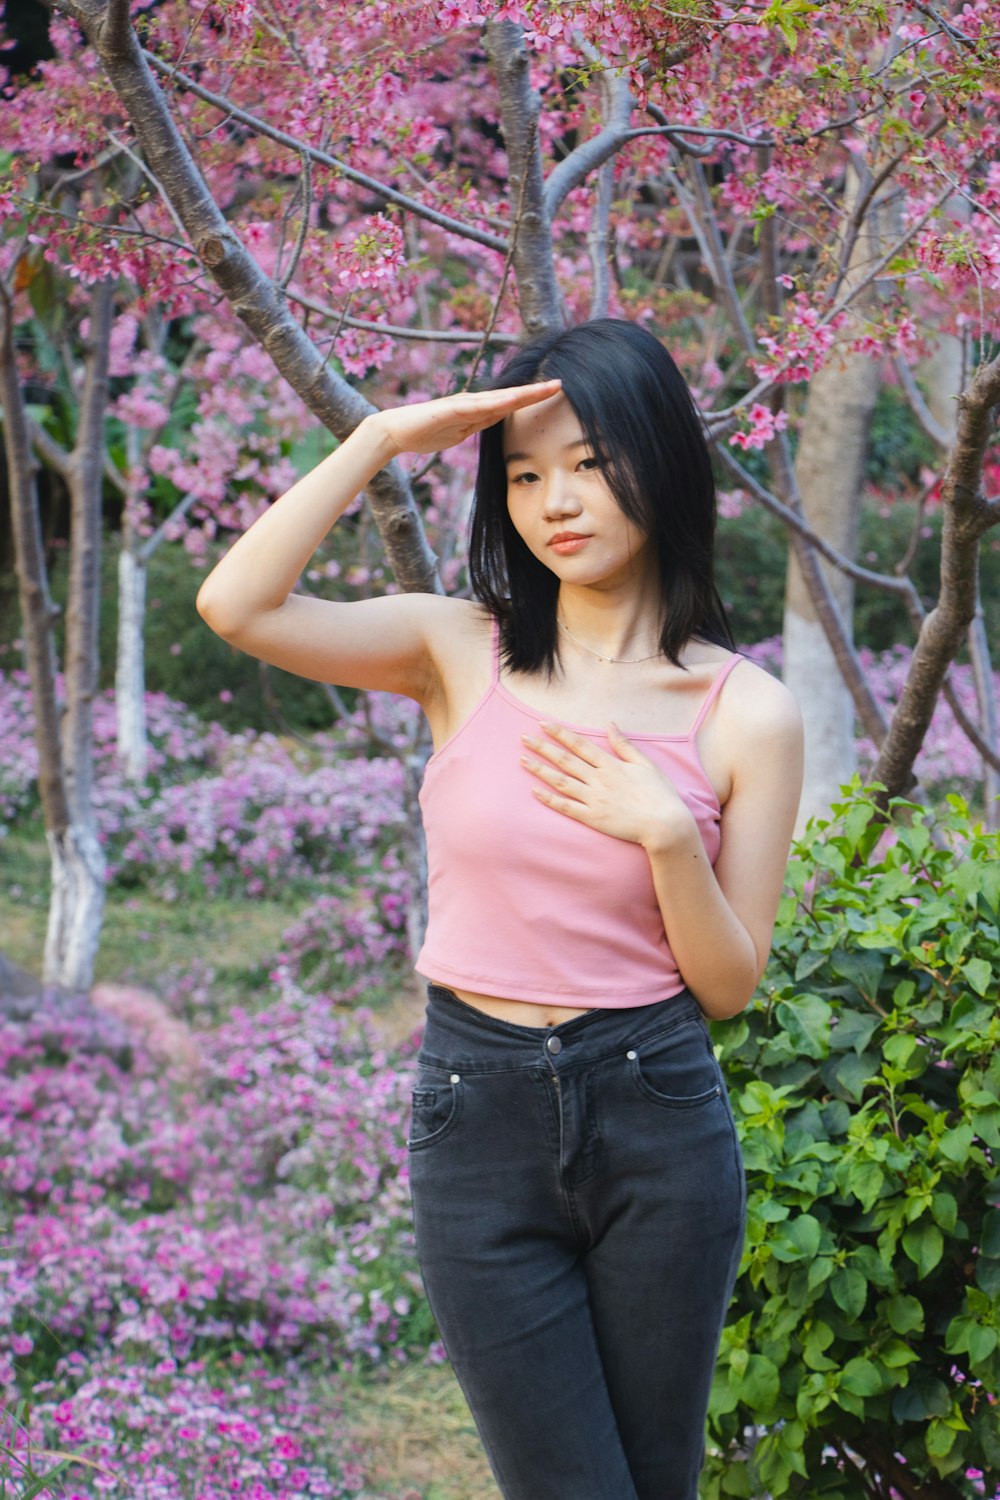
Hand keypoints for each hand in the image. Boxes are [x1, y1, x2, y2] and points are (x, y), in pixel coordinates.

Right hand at [365, 379, 561, 458]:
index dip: (532, 399)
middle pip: (510, 397)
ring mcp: (461, 405)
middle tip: (560, 384)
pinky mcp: (449, 410)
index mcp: (476, 411)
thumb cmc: (424, 432)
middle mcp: (472, 402)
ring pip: (498, 398)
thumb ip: (476, 426)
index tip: (554, 393)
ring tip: (545, 389)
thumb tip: (494, 422)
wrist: (394, 432)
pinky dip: (495, 403)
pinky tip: (512, 401)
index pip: (510, 405)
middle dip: (535, 392)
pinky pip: (477, 407)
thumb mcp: (459, 433)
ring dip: (523, 394)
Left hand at [520, 721, 699, 853]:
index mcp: (611, 764)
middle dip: (543, 747)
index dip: (560, 733)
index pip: (579, 744)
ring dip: (540, 770)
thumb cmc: (659, 794)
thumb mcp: (645, 764)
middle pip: (565, 760)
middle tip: (524, 738)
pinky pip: (566, 807)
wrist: (665, 825)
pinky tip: (535, 792)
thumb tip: (610, 724)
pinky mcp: (592, 818)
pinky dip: (549, 799)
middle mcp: (599, 779)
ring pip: (560, 781)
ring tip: (523, 760)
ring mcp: (593, 799)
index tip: (543, 724)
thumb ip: (624, 745)